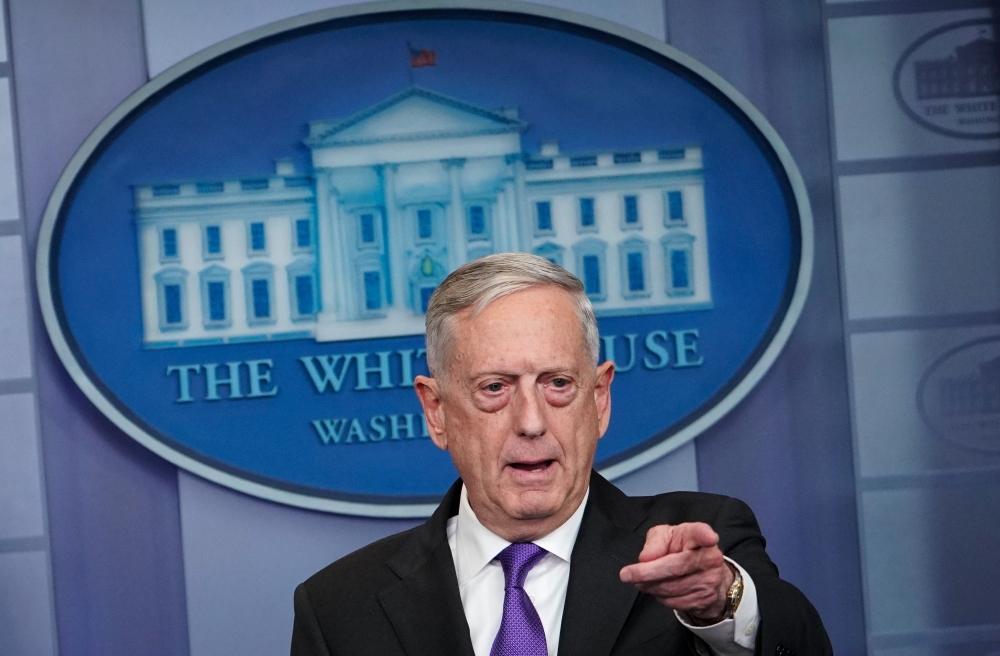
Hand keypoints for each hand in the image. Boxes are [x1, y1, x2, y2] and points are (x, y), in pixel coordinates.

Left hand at [619, 522, 734, 623]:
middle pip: (676, 567)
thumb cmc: (679, 548)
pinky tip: (659, 589)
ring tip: (642, 581)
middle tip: (625, 575)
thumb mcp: (663, 537)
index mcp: (697, 536)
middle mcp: (710, 557)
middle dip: (647, 573)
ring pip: (672, 588)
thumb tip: (646, 558)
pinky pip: (675, 602)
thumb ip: (654, 542)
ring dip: (650, 587)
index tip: (709, 537)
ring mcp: (710, 580)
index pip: (701, 533)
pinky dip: (660, 597)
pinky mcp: (706, 599)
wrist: (702, 572)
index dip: (705, 535)